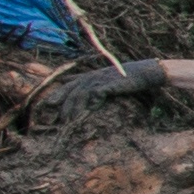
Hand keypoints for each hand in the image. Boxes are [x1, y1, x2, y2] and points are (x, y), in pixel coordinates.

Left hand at [36, 60, 158, 115]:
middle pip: (71, 89)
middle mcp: (92, 76)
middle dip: (61, 102)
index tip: (48, 104)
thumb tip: (83, 89)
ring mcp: (100, 79)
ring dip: (74, 108)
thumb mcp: (107, 79)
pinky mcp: (110, 84)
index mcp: (90, 76)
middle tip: (54, 116)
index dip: (58, 93)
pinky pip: (96, 94)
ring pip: (81, 94)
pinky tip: (88, 112)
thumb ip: (94, 83)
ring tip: (69, 120)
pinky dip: (91, 103)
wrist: (145, 72)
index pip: (69, 84)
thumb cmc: (127, 77)